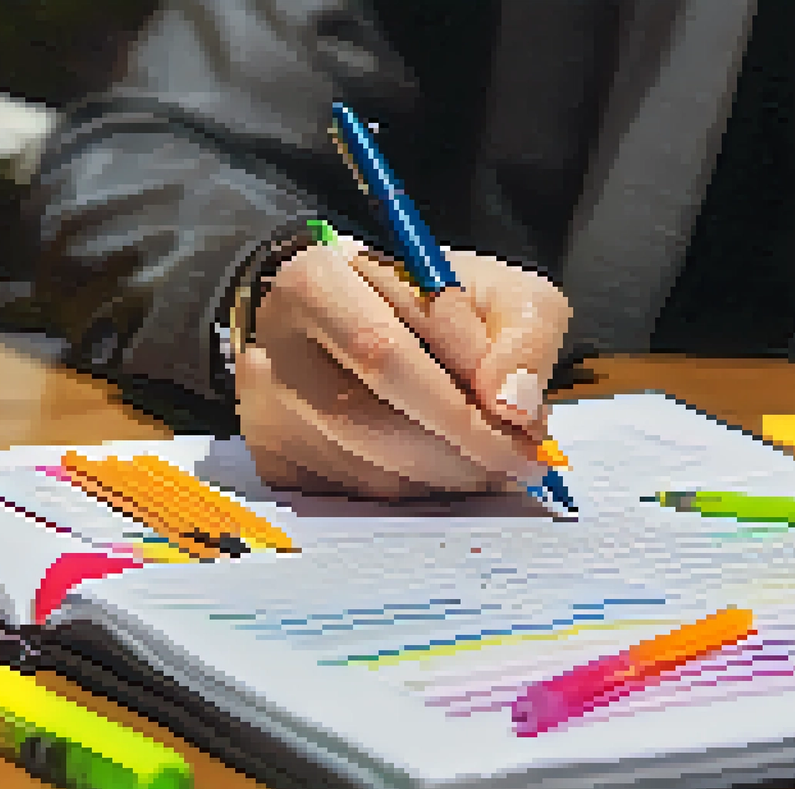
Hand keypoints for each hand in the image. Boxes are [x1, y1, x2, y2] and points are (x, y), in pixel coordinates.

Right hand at [234, 239, 569, 498]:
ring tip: (495, 461)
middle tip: (522, 462)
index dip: (462, 403)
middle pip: (370, 423)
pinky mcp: (278, 465)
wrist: (363, 319)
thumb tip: (514, 407)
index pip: (384, 352)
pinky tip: (450, 468)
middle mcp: (274, 351)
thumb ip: (522, 336)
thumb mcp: (498, 291)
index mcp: (316, 283)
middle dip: (462, 451)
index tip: (526, 432)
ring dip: (448, 477)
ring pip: (368, 471)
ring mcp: (267, 416)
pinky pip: (360, 499)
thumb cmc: (434, 303)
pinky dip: (421, 493)